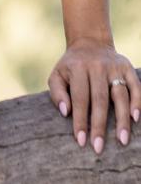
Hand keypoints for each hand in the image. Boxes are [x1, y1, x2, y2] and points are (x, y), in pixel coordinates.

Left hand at [48, 37, 140, 153]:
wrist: (89, 43)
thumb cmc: (71, 66)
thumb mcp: (57, 74)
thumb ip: (57, 93)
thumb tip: (66, 112)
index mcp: (77, 68)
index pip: (79, 98)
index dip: (80, 120)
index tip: (81, 141)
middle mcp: (97, 66)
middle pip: (100, 100)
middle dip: (99, 126)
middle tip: (99, 148)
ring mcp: (113, 67)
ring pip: (120, 95)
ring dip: (122, 119)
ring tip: (122, 140)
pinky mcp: (127, 67)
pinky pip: (135, 86)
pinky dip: (137, 102)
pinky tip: (135, 118)